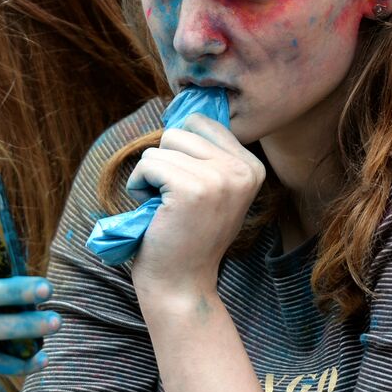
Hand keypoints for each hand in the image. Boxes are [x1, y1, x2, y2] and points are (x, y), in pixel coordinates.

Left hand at [126, 114, 264, 309]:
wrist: (181, 284)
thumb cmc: (187, 235)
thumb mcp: (213, 189)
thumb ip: (208, 153)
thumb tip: (184, 107)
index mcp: (253, 167)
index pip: (203, 123)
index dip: (181, 151)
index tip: (188, 188)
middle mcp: (243, 170)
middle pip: (181, 131)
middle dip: (165, 161)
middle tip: (174, 200)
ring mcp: (220, 179)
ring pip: (162, 145)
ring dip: (151, 175)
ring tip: (165, 207)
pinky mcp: (192, 190)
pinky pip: (148, 163)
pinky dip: (138, 185)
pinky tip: (153, 211)